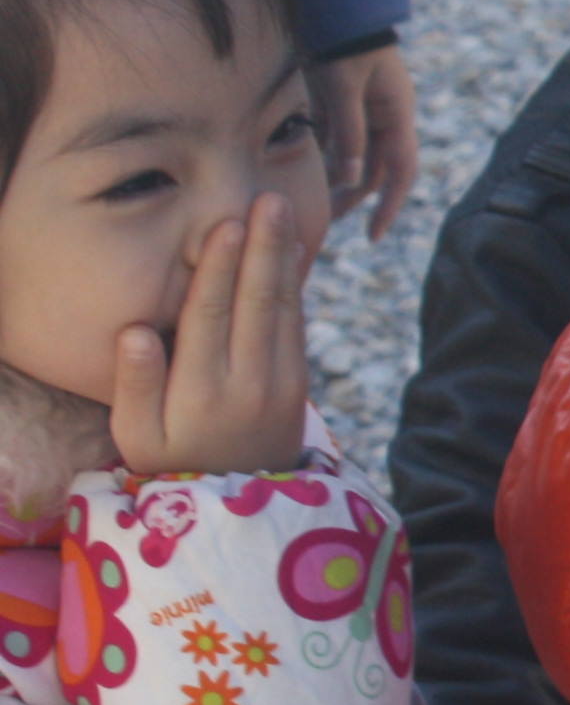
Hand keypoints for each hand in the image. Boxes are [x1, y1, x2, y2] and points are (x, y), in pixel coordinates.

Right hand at [110, 196, 314, 475]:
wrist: (237, 505)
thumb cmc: (171, 460)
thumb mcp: (137, 436)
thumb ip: (134, 385)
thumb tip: (134, 332)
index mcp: (202, 391)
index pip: (212, 317)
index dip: (221, 268)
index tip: (228, 225)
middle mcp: (249, 383)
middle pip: (258, 303)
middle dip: (265, 248)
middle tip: (270, 200)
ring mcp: (282, 383)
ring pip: (285, 309)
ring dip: (285, 258)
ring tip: (284, 211)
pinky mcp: (300, 382)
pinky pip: (298, 325)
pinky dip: (296, 285)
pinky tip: (292, 252)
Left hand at [310, 42, 419, 239]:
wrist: (335, 2)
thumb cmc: (344, 43)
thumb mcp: (345, 88)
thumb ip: (349, 132)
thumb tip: (349, 180)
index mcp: (396, 114)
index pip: (401, 171)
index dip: (390, 206)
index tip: (374, 235)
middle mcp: (385, 116)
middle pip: (374, 169)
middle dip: (353, 198)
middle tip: (326, 221)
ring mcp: (363, 109)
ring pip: (353, 156)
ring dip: (335, 179)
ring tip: (311, 200)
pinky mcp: (341, 101)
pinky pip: (336, 137)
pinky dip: (323, 155)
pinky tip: (300, 168)